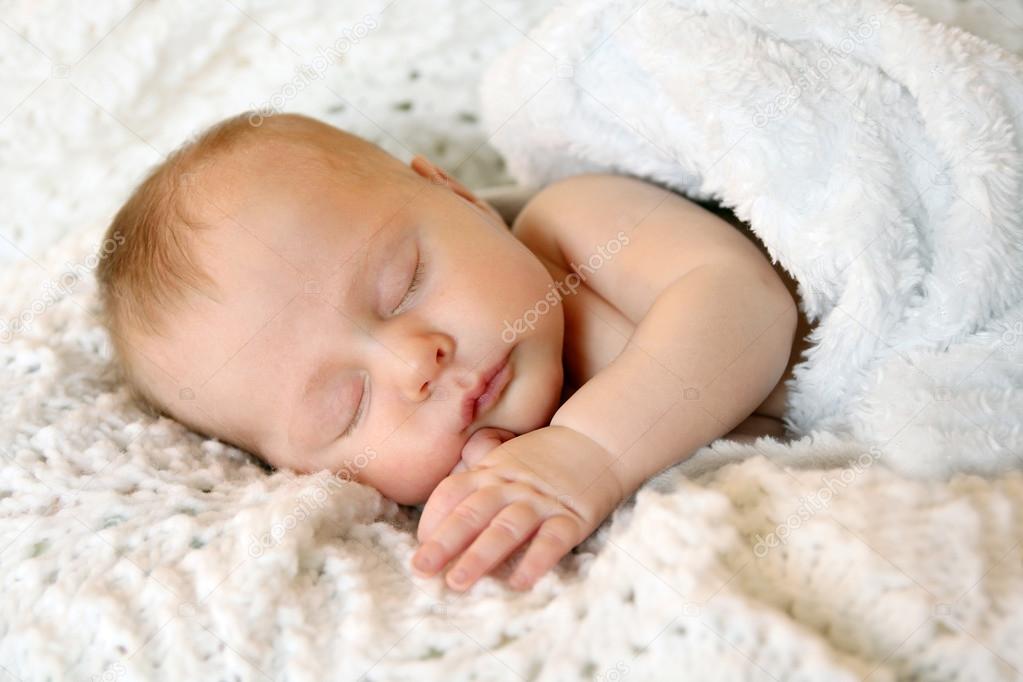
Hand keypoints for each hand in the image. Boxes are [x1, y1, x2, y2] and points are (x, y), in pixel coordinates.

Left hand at [411, 425, 624, 590]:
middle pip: (472, 512)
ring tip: (458, 581)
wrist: (598, 440)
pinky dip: (535, 561)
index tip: (419, 547)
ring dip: (480, 555)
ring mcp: (541, 501)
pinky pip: (552, 540)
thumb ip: (476, 483)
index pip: (452, 492)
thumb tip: (438, 523)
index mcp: (490, 472)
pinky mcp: (573, 516)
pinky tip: (519, 582)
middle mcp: (511, 485)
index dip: (432, 519)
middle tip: (421, 568)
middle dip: (444, 542)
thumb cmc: (544, 459)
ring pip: (506, 528)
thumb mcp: (504, 460)